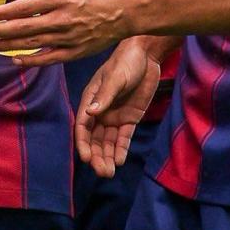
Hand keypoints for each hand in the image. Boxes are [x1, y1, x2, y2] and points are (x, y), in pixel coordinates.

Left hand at [0, 0, 135, 63]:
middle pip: (24, 27)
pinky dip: (31, 59)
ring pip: (33, 43)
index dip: (6, 12)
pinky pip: (48, 58)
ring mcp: (68, 38)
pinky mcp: (74, 52)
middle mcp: (62, 19)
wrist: (124, 12)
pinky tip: (16, 59)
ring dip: (9, 46)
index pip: (26, 7)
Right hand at [76, 40, 161, 177]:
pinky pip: (124, 137)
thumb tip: (91, 112)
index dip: (83, 143)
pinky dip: (121, 149)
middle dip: (96, 156)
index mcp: (91, 100)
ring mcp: (115, 116)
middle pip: (95, 138)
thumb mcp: (115, 77)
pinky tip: (120, 161)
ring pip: (108, 141)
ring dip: (107, 156)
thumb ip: (105, 95)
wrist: (146, 56)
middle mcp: (100, 112)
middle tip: (102, 172)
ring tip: (109, 173)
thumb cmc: (125, 62)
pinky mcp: (130, 118)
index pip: (83, 126)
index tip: (86, 158)